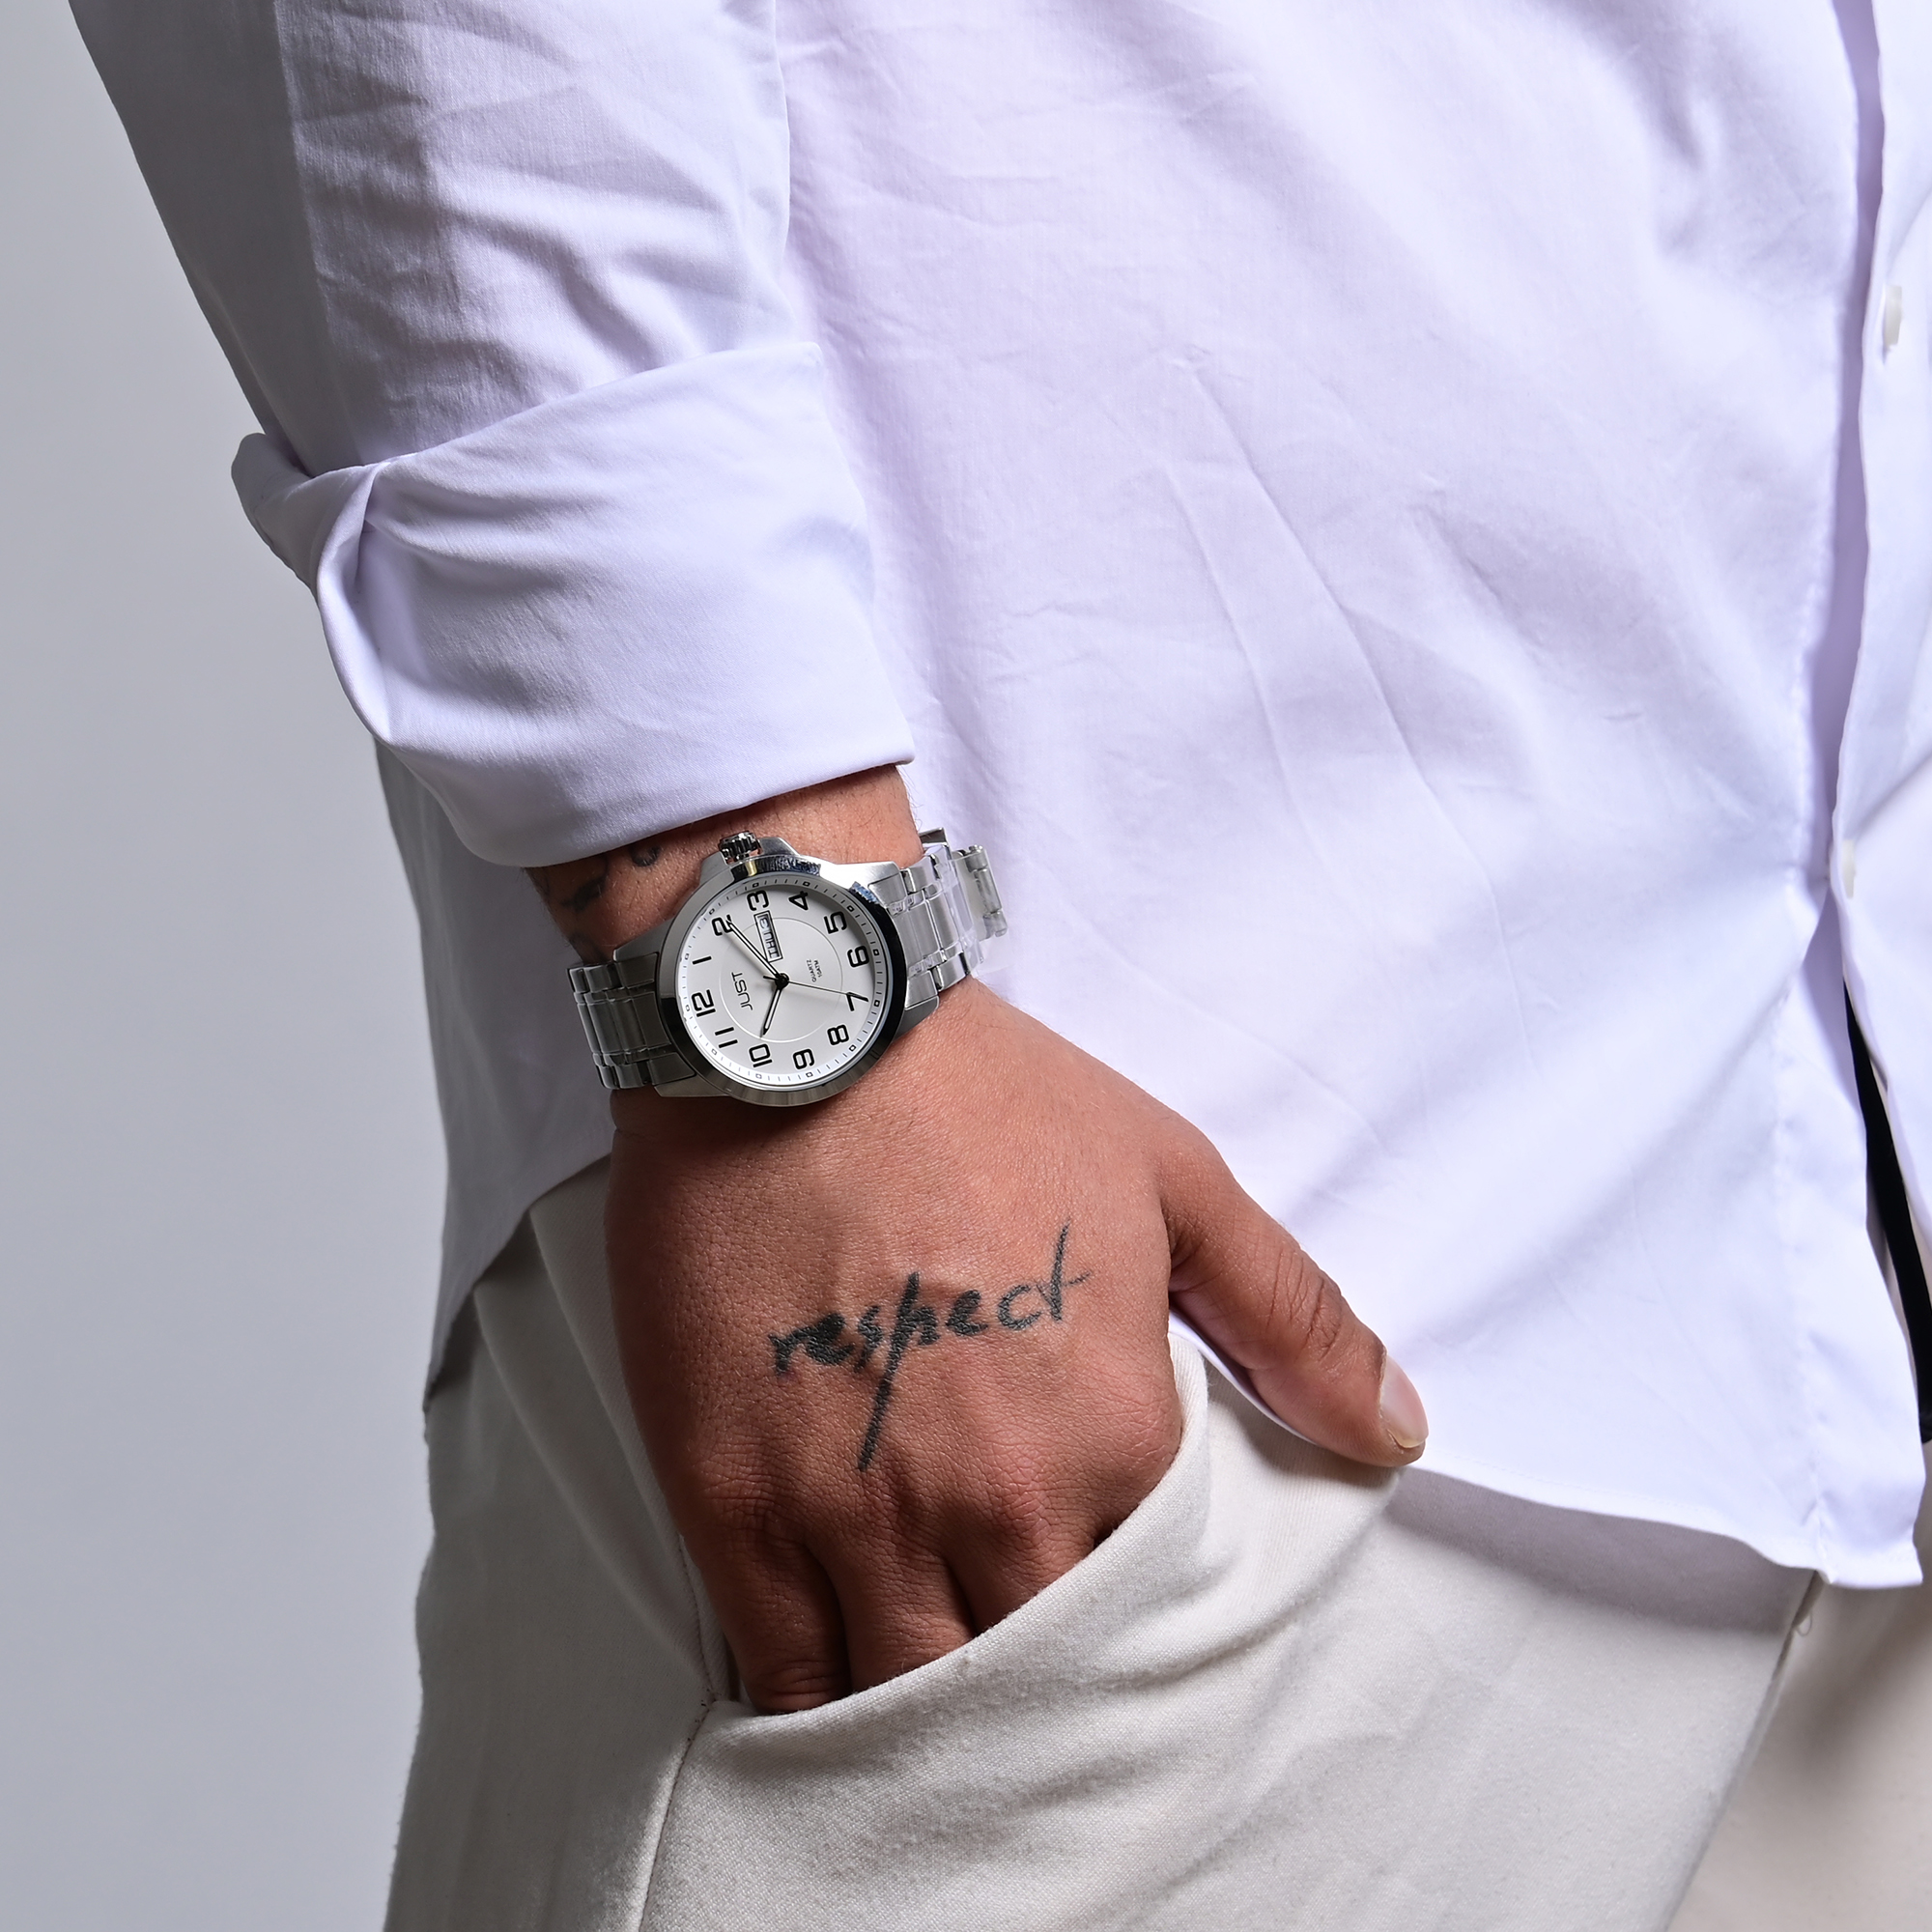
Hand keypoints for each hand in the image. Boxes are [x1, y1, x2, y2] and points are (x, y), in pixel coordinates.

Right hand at [531, 768, 1425, 1713]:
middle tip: (1018, 1672)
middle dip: (1035, 1693)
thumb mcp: (1175, 1181)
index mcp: (1114, 1436)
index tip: (1101, 1604)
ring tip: (931, 1701)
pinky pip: (781, 1669)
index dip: (1128, 1614)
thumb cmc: (989, 1099)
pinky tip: (828, 1692)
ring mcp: (854, 1515)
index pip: (1148, 1608)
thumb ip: (1292, 1319)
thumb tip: (1397, 1430)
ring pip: (907, 1701)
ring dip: (928, 1722)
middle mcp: (994, 1503)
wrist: (802, 1036)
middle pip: (1033, 1683)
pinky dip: (810, 1703)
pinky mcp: (732, 1505)